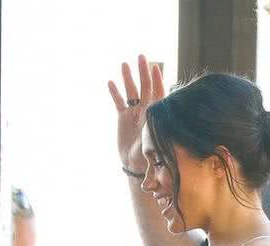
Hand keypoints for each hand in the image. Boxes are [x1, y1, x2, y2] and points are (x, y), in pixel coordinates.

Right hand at [108, 54, 165, 170]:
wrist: (136, 164)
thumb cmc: (149, 155)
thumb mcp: (154, 143)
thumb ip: (154, 132)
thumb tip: (157, 125)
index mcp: (154, 114)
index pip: (158, 93)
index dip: (157, 80)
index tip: (156, 68)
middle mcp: (145, 110)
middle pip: (144, 86)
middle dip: (143, 71)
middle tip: (141, 57)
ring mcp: (133, 112)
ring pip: (131, 91)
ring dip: (128, 77)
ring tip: (124, 64)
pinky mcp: (123, 117)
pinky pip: (119, 102)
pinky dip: (115, 92)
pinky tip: (111, 82)